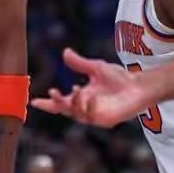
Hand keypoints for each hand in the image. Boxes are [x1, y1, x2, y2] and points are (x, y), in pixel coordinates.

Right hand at [31, 49, 147, 127]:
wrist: (139, 85)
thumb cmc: (120, 78)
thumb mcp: (96, 68)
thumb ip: (79, 63)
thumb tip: (65, 52)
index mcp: (81, 97)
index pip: (60, 102)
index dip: (47, 103)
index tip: (34, 101)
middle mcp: (85, 108)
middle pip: (64, 109)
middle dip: (57, 103)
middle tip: (53, 93)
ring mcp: (95, 116)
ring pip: (76, 113)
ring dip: (73, 102)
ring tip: (77, 89)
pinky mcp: (105, 120)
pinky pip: (92, 116)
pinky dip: (88, 107)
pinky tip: (91, 97)